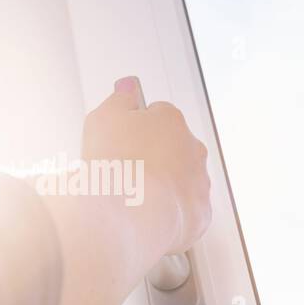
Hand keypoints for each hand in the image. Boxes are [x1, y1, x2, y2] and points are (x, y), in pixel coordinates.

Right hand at [82, 77, 211, 259]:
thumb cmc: (117, 164)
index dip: (137, 127)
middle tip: (125, 171)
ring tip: (134, 198)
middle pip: (172, 148)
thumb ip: (120, 99)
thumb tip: (128, 87)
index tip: (122, 139)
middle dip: (153, 157)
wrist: (131, 214)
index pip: (158, 115)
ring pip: (181, 180)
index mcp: (171, 121)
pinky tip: (147, 217)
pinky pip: (185, 211)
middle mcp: (192, 149)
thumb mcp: (104, 118)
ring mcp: (199, 183)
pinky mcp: (200, 215)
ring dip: (162, 186)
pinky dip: (170, 215)